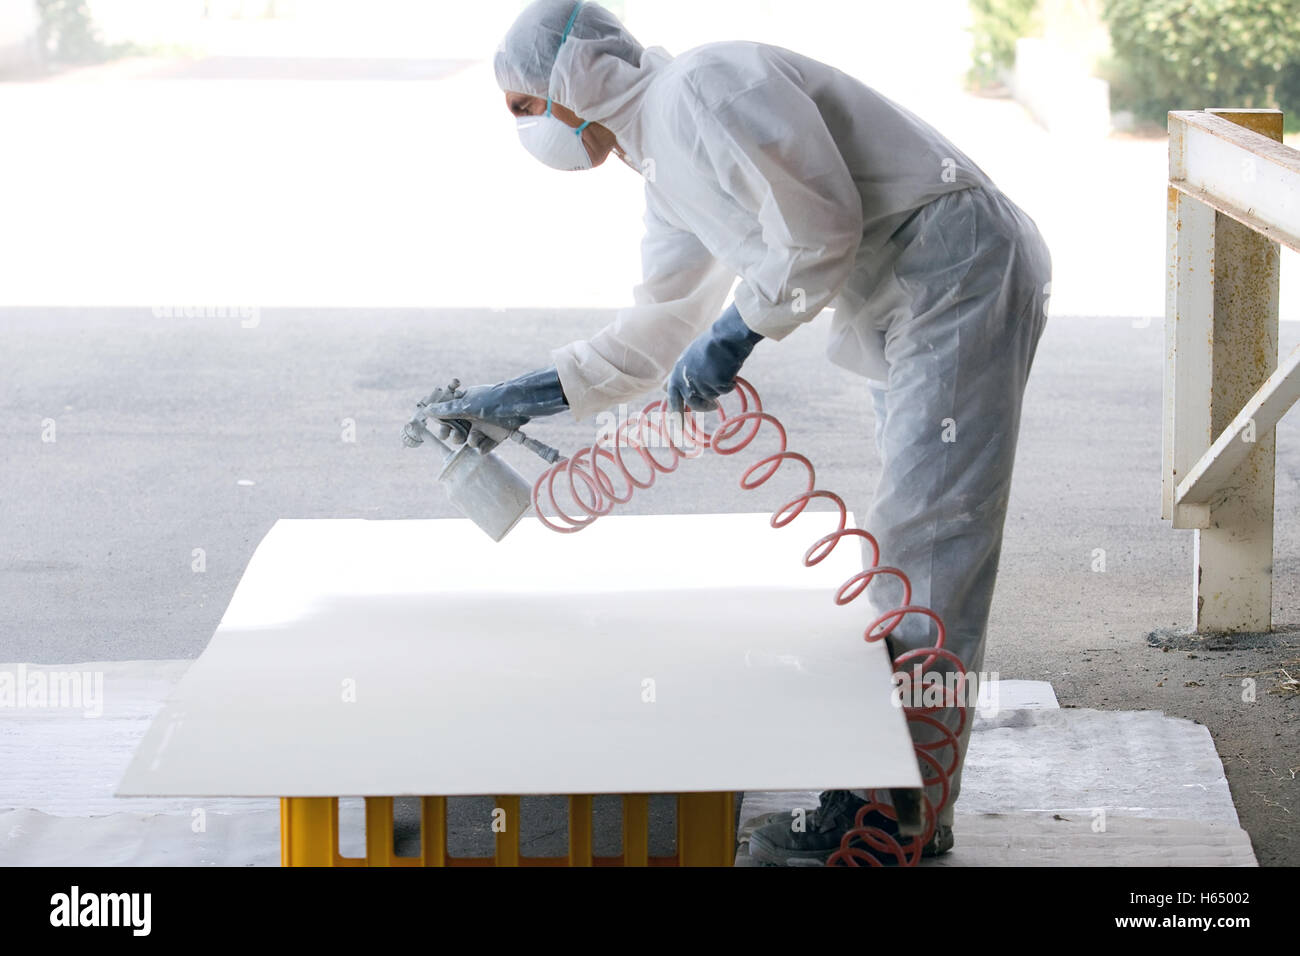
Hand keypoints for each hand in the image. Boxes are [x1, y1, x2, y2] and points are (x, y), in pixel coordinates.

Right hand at [425, 367, 567, 451]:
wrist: (519, 405)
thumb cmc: (491, 400)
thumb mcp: (467, 406)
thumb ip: (446, 410)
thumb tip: (426, 411)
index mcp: (464, 404)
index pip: (447, 416)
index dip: (444, 425)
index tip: (443, 430)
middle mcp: (473, 416)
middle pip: (457, 431)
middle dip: (455, 435)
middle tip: (455, 436)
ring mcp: (485, 426)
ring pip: (470, 440)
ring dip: (470, 441)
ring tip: (474, 439)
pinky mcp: (496, 436)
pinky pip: (485, 447)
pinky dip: (484, 447)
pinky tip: (483, 446)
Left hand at [666, 304, 763, 414]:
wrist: (727, 335)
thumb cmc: (711, 343)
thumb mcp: (690, 357)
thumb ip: (683, 374)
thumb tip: (670, 390)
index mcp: (678, 371)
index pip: (672, 397)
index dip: (676, 412)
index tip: (680, 426)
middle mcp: (686, 378)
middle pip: (693, 403)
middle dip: (704, 407)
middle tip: (714, 407)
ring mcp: (700, 382)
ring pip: (711, 396)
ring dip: (719, 389)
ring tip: (725, 373)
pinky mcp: (715, 383)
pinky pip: (725, 390)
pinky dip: (730, 383)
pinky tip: (731, 369)